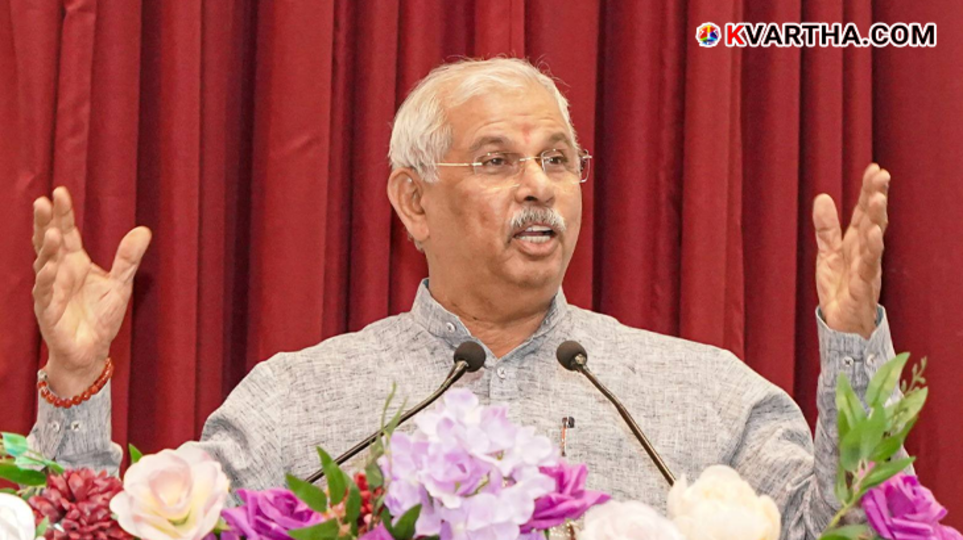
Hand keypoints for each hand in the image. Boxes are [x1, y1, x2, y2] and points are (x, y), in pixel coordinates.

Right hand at [32, 187, 151, 395]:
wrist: (92, 350)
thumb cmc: (101, 316)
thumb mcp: (120, 283)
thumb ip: (128, 258)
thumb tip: (144, 230)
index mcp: (74, 262)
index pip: (66, 232)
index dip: (63, 213)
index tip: (60, 191)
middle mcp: (59, 272)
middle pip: (48, 242)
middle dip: (44, 222)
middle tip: (42, 201)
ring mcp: (50, 291)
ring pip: (44, 265)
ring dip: (46, 249)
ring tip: (51, 232)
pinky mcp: (47, 312)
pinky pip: (45, 293)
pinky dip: (46, 280)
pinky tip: (48, 267)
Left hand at [813, 163, 889, 338]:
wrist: (842, 323)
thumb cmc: (840, 287)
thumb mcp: (827, 253)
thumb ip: (826, 228)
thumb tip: (823, 197)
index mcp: (856, 242)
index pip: (864, 212)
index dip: (868, 191)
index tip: (875, 168)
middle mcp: (865, 252)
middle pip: (872, 221)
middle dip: (877, 198)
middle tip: (882, 175)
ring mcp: (866, 269)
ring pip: (874, 240)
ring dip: (877, 219)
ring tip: (878, 198)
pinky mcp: (862, 287)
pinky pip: (868, 267)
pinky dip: (872, 250)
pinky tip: (875, 234)